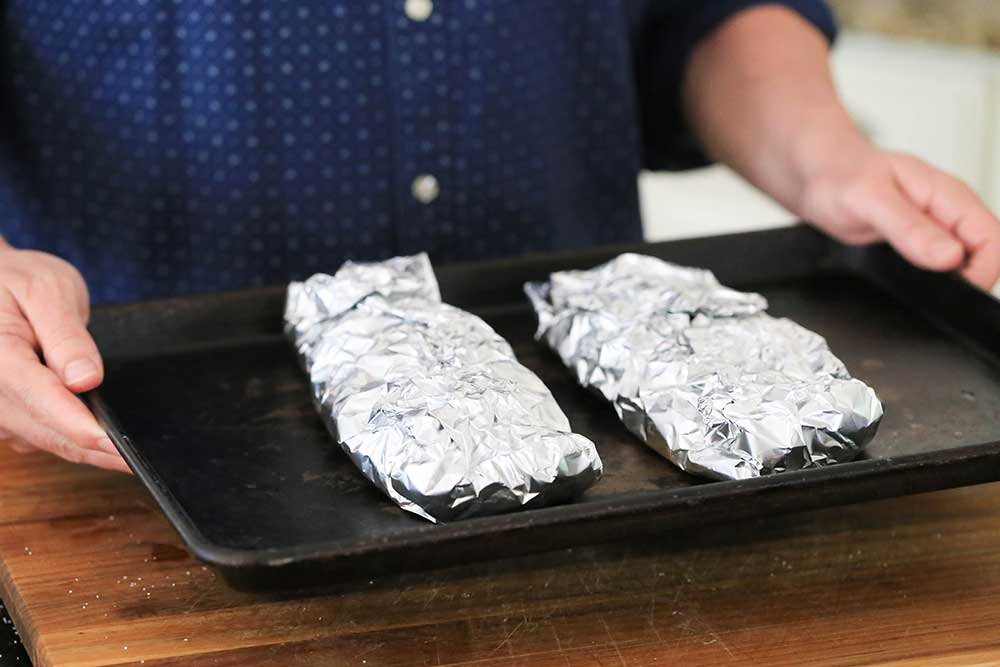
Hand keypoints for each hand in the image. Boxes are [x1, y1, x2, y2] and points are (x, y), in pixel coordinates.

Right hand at [0, 244, 128, 471]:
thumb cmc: (16, 280)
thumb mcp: (46, 290)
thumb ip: (66, 335)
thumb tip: (85, 380)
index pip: (39, 398)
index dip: (80, 426)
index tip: (116, 444)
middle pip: (46, 431)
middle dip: (95, 448)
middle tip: (143, 459)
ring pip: (47, 442)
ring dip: (89, 451)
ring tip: (134, 455)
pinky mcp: (7, 418)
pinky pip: (45, 438)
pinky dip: (77, 442)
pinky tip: (109, 442)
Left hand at [798, 144, 999, 290]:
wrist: (817, 174)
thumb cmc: (840, 176)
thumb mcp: (869, 200)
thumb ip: (909, 228)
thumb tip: (950, 257)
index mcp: (951, 196)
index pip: (994, 242)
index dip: (981, 272)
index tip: (948, 290)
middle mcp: (950, 213)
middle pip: (985, 258)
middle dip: (962, 282)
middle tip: (920, 289)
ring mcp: (936, 229)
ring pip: (962, 267)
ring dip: (943, 284)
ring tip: (906, 282)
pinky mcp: (918, 243)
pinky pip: (937, 268)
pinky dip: (925, 281)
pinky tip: (901, 281)